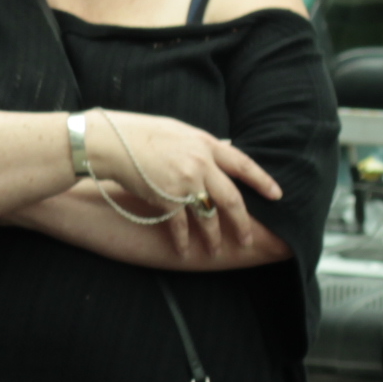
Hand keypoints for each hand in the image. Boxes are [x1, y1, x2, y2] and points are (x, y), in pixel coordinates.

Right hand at [92, 101, 283, 256]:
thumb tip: (226, 146)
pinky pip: (180, 225)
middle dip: (242, 223)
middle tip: (248, 240)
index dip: (263, 181)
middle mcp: (200, 164)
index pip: (244, 164)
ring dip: (214, 236)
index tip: (277, 195)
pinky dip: (183, 240)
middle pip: (231, 199)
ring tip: (216, 251)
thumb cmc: (136, 133)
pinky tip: (184, 251)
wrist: (105, 142)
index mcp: (205, 144)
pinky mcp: (164, 198)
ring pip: (208, 216)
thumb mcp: (176, 130)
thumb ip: (202, 142)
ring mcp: (183, 182)